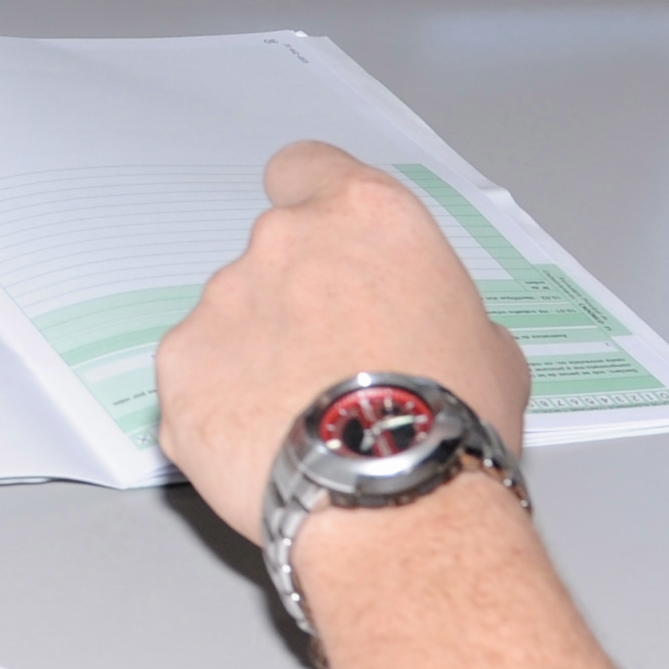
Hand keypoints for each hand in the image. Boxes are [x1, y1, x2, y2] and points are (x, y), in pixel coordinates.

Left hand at [154, 141, 532, 523]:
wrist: (390, 501)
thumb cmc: (450, 425)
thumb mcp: (489, 346)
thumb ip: (435, 307)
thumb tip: (422, 330)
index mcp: (364, 217)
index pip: (306, 167)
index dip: (310, 201)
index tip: (321, 241)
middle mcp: (283, 243)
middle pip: (273, 255)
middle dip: (294, 300)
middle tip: (333, 365)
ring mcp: (222, 303)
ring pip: (230, 320)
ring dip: (257, 356)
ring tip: (304, 422)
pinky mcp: (179, 368)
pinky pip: (196, 378)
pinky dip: (221, 406)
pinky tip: (265, 448)